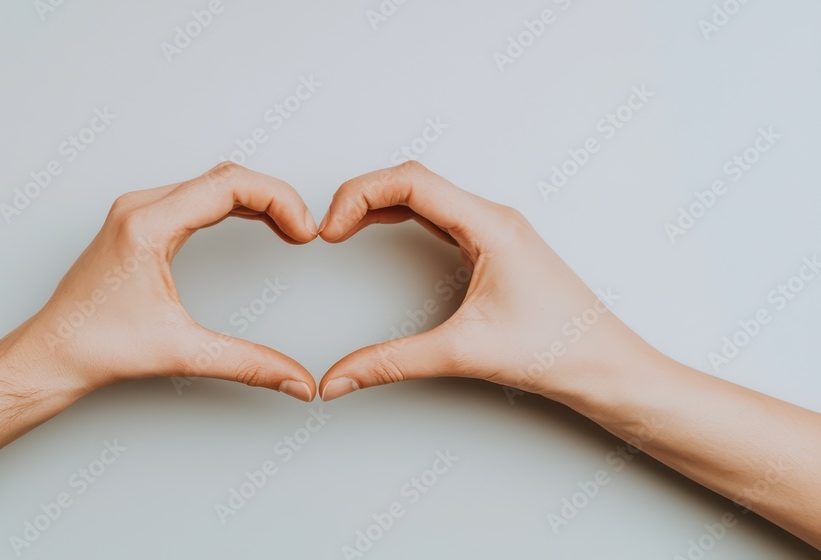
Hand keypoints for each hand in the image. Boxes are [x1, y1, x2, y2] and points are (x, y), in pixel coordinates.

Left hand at [12, 163, 318, 400]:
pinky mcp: (137, 221)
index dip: (278, 200)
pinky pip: (195, 195)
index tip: (304, 231)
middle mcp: (140, 207)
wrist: (52, 353)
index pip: (229, 184)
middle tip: (304, 231)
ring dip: (254, 198)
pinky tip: (253, 222)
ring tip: (288, 228)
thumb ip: (247, 364)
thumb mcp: (182, 352)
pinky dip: (232, 204)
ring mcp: (136, 211)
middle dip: (273, 198)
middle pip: (225, 176)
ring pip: (210, 182)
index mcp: (147, 225)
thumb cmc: (96, 347)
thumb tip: (296, 380)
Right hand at [317, 161, 658, 402]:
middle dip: (362, 196)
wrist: (606, 367)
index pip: (411, 181)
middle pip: (413, 180)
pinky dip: (401, 217)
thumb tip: (340, 378)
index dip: (360, 196)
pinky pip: (437, 215)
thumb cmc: (559, 350)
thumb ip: (392, 363)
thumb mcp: (463, 354)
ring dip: (379, 203)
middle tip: (327, 228)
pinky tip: (380, 232)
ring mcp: (493, 230)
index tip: (330, 230)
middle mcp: (492, 217)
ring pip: (425, 195)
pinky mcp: (492, 247)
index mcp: (490, 225)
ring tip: (342, 228)